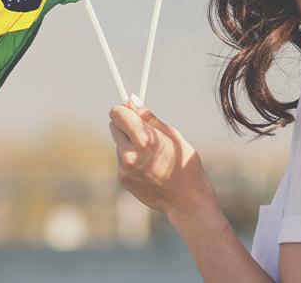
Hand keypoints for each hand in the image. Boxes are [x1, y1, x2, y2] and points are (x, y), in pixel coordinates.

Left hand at [108, 95, 216, 217]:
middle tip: (143, 131)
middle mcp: (129, 154)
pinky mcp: (122, 180)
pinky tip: (148, 168)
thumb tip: (131, 99)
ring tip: (151, 155)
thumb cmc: (184, 163)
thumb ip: (149, 118)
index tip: (131, 110)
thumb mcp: (173, 135)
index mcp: (144, 139)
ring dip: (129, 143)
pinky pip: (121, 160)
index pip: (117, 114)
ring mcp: (124, 169)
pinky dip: (130, 159)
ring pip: (118, 144)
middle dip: (125, 124)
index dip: (123, 109)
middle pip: (113, 126)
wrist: (186, 200)